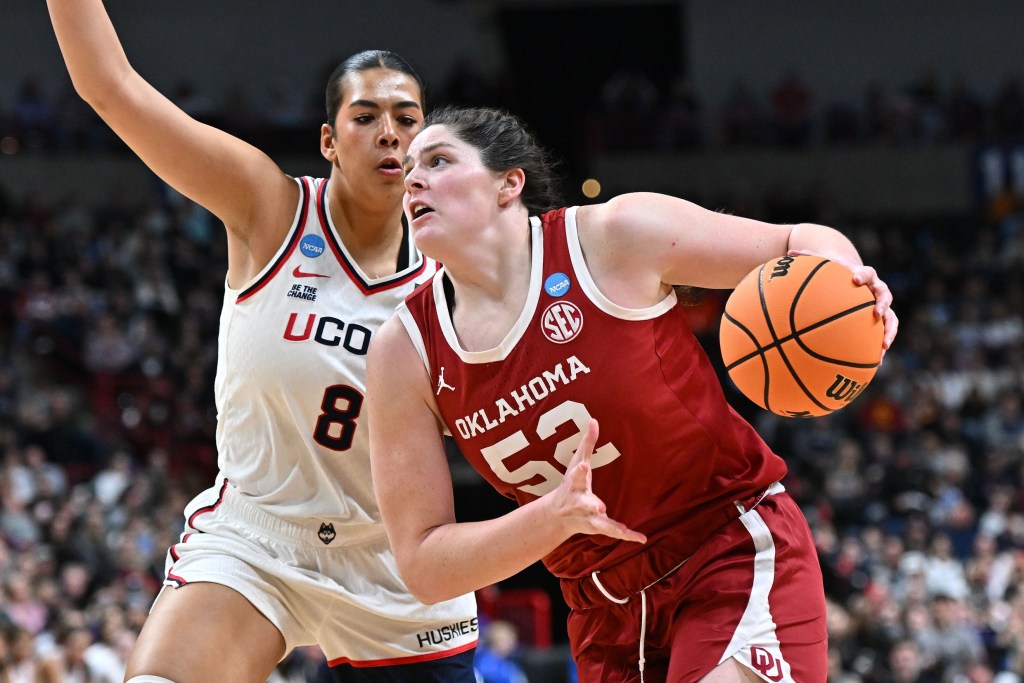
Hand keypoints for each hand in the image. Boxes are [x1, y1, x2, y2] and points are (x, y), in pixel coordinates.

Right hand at [545, 419, 646, 543]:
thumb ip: (587, 443)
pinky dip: (627, 536)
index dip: (579, 470)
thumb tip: (594, 419)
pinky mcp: (598, 527)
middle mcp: (579, 502)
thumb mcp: (576, 462)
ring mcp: (588, 516)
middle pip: (584, 503)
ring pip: (599, 522)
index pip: (576, 475)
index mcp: (574, 484)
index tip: (583, 464)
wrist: (557, 515)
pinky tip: (641, 538)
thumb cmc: (570, 483)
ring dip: (610, 525)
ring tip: (623, 529)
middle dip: (591, 504)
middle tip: (600, 506)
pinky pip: (613, 532)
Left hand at [789, 249, 898, 357]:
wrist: (854, 276)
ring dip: (889, 330)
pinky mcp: (881, 319)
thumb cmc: (836, 271)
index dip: (862, 276)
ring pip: (891, 317)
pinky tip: (877, 361)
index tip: (855, 279)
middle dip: (881, 303)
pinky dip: (882, 344)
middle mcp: (876, 289)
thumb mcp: (825, 264)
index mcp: (863, 275)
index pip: (867, 272)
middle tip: (876, 312)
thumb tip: (787, 254)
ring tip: (884, 345)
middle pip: (884, 294)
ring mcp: (880, 305)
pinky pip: (885, 332)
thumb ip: (808, 258)